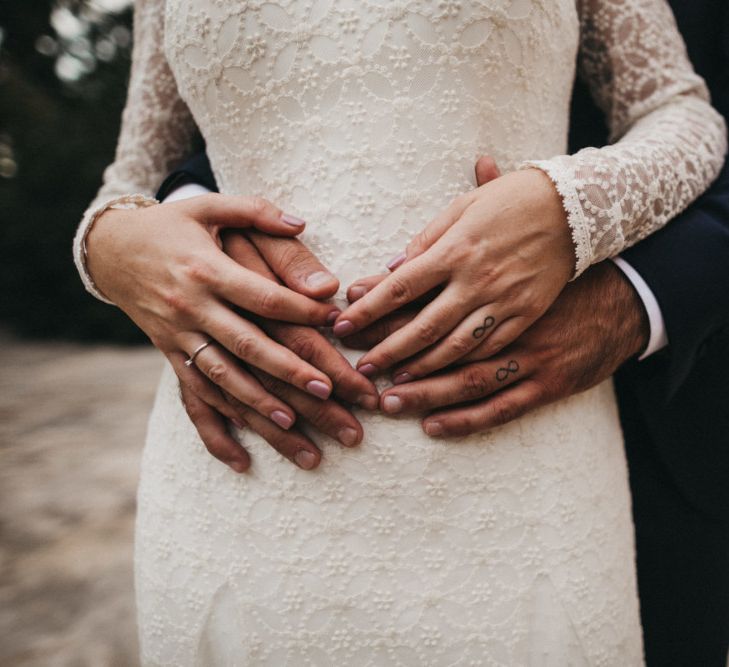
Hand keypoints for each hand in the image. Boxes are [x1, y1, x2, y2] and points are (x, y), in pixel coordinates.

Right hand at [86, 194, 344, 466]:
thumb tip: (302, 222)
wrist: (111, 249)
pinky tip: (241, 460)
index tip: (337, 322)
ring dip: (258, 406)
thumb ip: (255, 211)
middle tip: (329, 392)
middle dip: (290, 370)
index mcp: (207, 270)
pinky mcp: (170, 356)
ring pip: (222, 379)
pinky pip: (193, 397)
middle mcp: (192, 309)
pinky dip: (215, 430)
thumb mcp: (207, 207)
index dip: (301, 308)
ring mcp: (178, 337)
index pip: (262, 296)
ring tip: (296, 429)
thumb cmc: (170, 226)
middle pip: (248, 346)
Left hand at [333, 165, 574, 378]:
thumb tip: (393, 268)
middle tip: (362, 369)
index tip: (342, 325)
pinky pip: (491, 350)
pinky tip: (443, 380)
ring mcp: (505, 302)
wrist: (576, 208)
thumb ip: (427, 240)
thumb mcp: (465, 207)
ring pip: (456, 348)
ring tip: (395, 385)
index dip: (368, 309)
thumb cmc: (513, 201)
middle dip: (388, 350)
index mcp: (456, 249)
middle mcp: (477, 280)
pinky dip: (464, 368)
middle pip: (423, 326)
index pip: (400, 286)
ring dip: (422, 370)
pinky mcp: (527, 315)